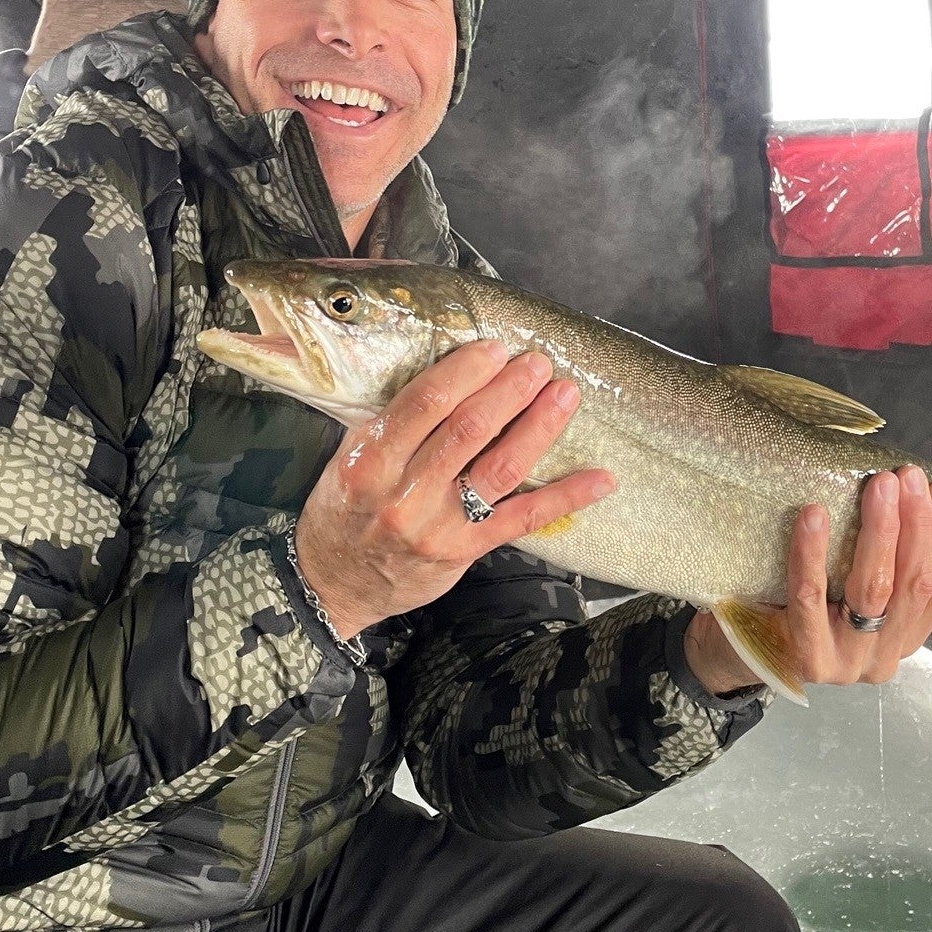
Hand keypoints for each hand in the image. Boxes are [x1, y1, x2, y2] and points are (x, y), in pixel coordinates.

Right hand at [293, 338, 613, 640]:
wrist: (332, 583)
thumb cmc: (343, 510)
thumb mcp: (349, 459)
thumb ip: (392, 422)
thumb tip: (449, 372)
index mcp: (370, 459)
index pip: (424, 403)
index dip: (466, 371)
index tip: (494, 348)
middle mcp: (404, 493)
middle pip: (468, 430)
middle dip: (510, 390)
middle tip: (538, 363)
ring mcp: (438, 525)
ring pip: (499, 468)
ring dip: (539, 427)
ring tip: (565, 395)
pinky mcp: (465, 551)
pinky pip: (522, 519)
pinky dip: (565, 496)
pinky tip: (599, 478)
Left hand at [685, 466, 931, 695]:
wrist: (741, 652)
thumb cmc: (801, 606)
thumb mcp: (853, 590)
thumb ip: (885, 561)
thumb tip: (910, 492)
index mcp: (908, 634)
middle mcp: (886, 654)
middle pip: (914, 583)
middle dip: (917, 524)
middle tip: (907, 477)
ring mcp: (849, 662)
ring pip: (874, 590)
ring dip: (880, 531)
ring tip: (878, 487)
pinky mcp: (808, 658)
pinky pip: (811, 598)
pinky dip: (813, 553)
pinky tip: (814, 515)